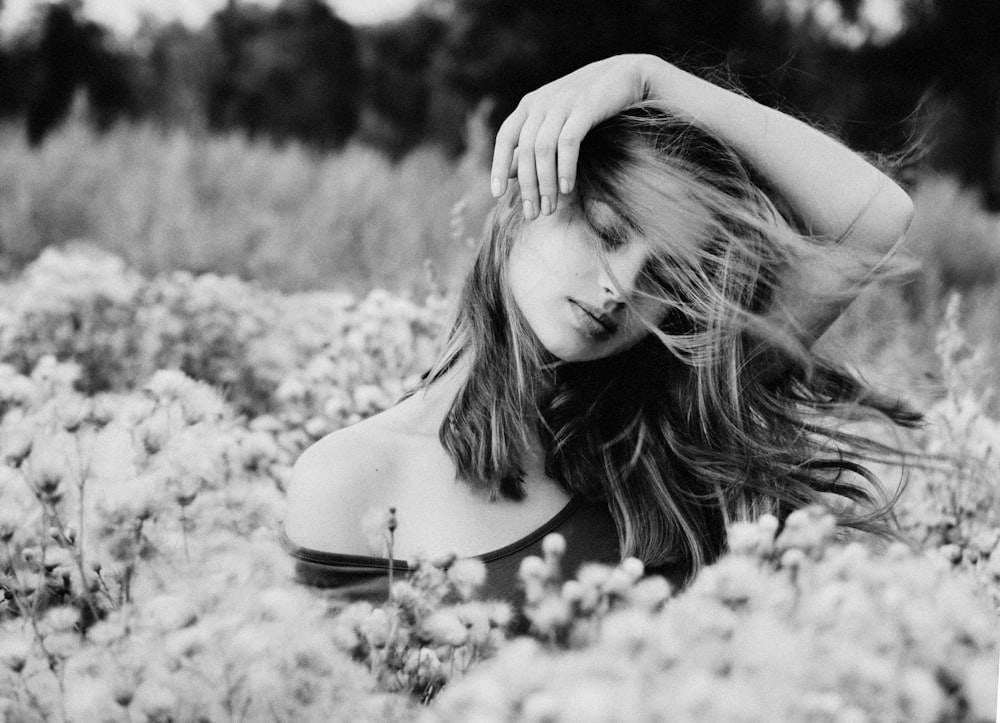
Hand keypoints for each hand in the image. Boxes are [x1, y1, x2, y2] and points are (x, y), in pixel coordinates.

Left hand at [491, 54, 664, 218]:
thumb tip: (509, 173)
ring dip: (545, 183)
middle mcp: (541, 102)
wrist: (626, 74)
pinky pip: (567, 142)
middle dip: (527, 186)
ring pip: (543, 149)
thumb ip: (532, 145)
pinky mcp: (585, 107)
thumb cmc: (588, 104)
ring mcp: (562, 103)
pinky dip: (565, 167)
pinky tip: (567, 189)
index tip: (496, 194)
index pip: (504, 137)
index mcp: (529, 105)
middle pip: (524, 150)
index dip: (498, 166)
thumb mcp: (555, 123)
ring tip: (550, 208)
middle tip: (533, 214)